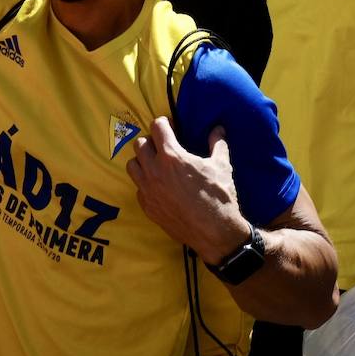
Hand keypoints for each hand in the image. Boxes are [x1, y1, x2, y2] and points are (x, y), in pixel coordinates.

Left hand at [126, 118, 248, 264]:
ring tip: (156, 164)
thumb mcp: (222, 166)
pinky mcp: (147, 206)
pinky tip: (158, 186)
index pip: (157, 127)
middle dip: (151, 141)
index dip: (164, 123)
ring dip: (142, 161)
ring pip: (132, 165)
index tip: (170, 126)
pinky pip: (137, 188)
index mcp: (172, 156)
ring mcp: (148, 190)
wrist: (214, 232)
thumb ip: (217, 144)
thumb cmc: (219, 196)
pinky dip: (145, 183)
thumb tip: (219, 129)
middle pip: (139, 144)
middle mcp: (154, 170)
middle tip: (164, 146)